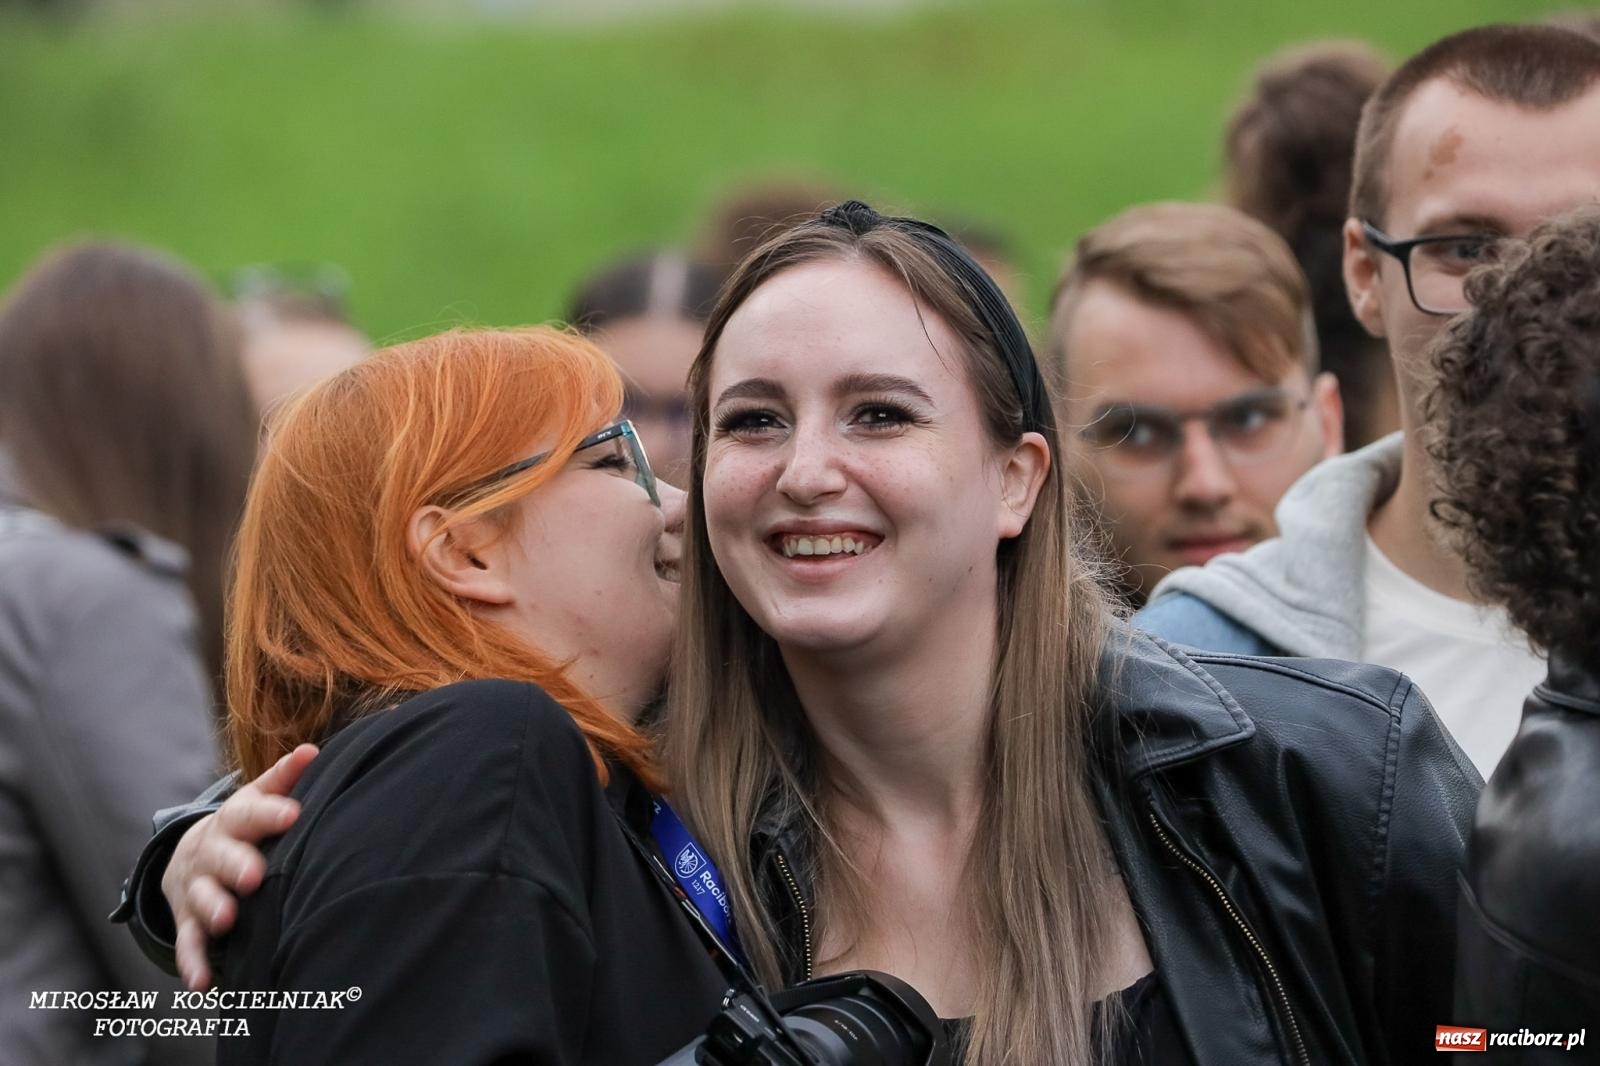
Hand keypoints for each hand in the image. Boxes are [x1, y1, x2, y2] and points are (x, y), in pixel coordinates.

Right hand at [166, 744, 317, 988]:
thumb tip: (312, 752)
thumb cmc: (243, 826)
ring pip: (201, 898)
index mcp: (234, 821)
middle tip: (254, 876)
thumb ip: (284, 779)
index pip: (249, 812)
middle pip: (221, 856)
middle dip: (236, 865)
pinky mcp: (188, 920)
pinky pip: (188, 942)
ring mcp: (196, 887)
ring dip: (212, 908)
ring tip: (226, 920)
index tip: (292, 815)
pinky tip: (201, 982)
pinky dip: (192, 962)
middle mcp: (212, 852)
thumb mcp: (257, 799)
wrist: (189, 855)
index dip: (270, 813)